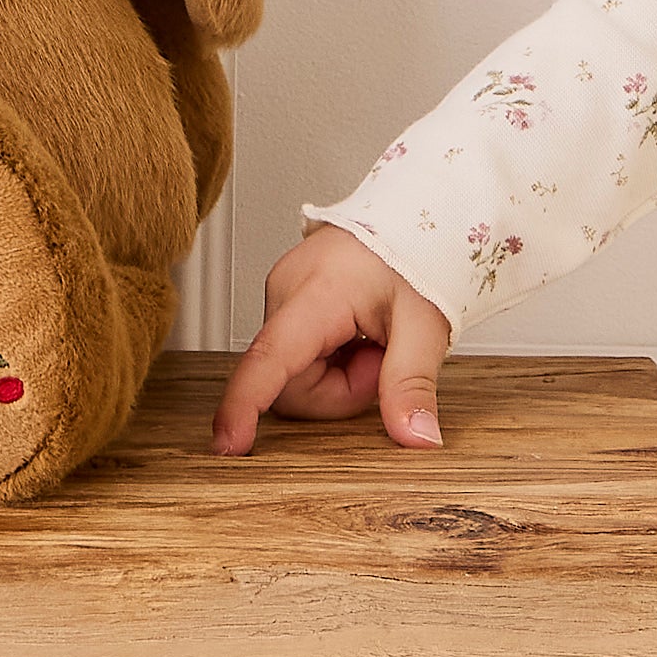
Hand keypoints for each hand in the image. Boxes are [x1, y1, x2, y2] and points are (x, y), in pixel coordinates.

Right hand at [211, 224, 454, 453]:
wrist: (412, 214)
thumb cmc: (416, 253)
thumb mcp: (426, 322)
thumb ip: (413, 383)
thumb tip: (416, 439)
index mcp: (316, 292)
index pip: (269, 357)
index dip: (244, 405)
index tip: (230, 443)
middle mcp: (286, 293)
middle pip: (291, 385)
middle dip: (342, 391)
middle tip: (382, 360)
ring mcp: (283, 299)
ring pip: (295, 378)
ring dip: (341, 379)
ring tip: (373, 344)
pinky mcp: (289, 307)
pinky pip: (299, 361)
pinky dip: (335, 364)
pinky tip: (358, 340)